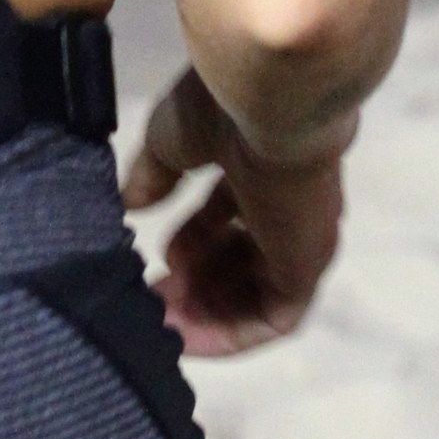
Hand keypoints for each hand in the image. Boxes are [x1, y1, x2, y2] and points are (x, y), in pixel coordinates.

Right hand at [121, 66, 347, 356]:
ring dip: (206, 311)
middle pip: (242, 259)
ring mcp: (301, 239)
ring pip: (255, 292)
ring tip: (158, 317)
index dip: (190, 243)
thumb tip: (132, 205)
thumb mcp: (169, 142)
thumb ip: (152, 176)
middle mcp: (287, 207)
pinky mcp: (307, 268)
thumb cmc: (220, 112)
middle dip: (194, 283)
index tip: (152, 261)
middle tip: (149, 297)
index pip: (231, 216)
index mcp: (262, 167)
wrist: (267, 102)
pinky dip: (231, 333)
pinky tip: (185, 337)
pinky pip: (272, 318)